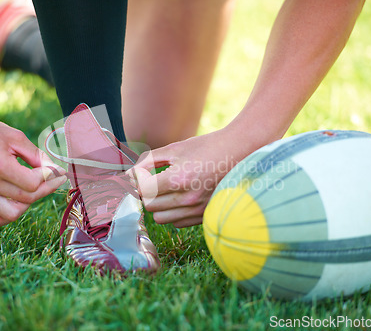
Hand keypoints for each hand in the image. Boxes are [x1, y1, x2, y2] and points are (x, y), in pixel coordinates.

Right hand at [0, 110, 66, 227]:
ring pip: (12, 214)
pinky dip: (8, 215)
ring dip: (27, 204)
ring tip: (30, 189)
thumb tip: (55, 171)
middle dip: (45, 189)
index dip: (48, 177)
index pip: (33, 183)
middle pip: (26, 199)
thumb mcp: (16, 138)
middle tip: (52, 179)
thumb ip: (37, 156)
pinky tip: (16, 200)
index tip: (54, 169)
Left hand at [130, 128, 248, 227]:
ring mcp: (198, 209)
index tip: (140, 173)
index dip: (137, 180)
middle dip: (145, 192)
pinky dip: (172, 212)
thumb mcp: (175, 149)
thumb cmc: (207, 147)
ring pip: (160, 218)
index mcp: (179, 179)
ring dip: (157, 204)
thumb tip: (129, 174)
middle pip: (149, 205)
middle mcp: (188, 198)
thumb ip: (149, 161)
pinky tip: (178, 197)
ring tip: (164, 189)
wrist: (240, 153)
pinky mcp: (204, 215)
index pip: (143, 190)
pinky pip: (176, 223)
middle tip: (149, 180)